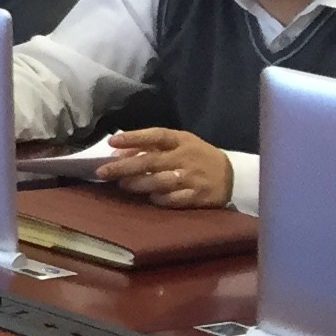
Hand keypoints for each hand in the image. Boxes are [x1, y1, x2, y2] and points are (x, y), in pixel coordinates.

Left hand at [96, 127, 234, 207]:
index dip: (133, 137)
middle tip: (102, 171)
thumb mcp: (178, 144)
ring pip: (159, 182)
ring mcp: (192, 178)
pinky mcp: (197, 197)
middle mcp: (186, 158)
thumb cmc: (196, 157)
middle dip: (124, 167)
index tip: (111, 141)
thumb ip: (148, 146)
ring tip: (122, 184)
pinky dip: (158, 199)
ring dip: (137, 184)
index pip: (155, 135)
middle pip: (151, 161)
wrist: (233, 176)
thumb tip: (116, 151)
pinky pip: (172, 200)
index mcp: (181, 141)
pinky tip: (148, 198)